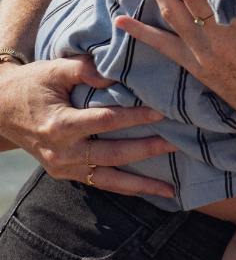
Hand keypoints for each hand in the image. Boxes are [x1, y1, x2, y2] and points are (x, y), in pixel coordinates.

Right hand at [0, 54, 175, 197]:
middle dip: (147, 151)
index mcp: (60, 125)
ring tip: (170, 189)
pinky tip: (148, 190)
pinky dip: (124, 187)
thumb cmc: (32, 85)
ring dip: (140, 185)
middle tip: (178, 144)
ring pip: (108, 180)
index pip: (105, 121)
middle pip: (112, 154)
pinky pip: (99, 182)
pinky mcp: (66, 174)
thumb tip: (117, 74)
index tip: (163, 112)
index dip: (135, 118)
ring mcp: (63, 167)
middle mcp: (63, 152)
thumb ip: (87, 70)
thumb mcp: (55, 69)